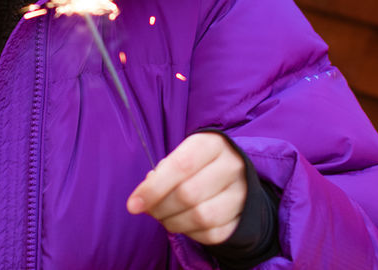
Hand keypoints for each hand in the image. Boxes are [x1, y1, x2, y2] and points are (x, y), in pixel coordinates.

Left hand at [126, 132, 246, 245]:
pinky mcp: (244, 218)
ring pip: (201, 217)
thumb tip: (142, 198)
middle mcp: (231, 167)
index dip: (153, 188)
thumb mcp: (182, 154)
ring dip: (173, 222)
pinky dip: (190, 233)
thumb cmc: (198, 162)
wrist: (235, 174)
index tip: (133, 204)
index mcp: (212, 144)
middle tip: (149, 210)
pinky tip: (182, 223)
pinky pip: (212, 233)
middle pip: (188, 194)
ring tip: (163, 217)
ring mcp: (241, 194)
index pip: (181, 166)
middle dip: (160, 207)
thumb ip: (161, 172)